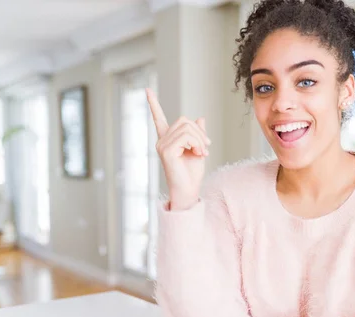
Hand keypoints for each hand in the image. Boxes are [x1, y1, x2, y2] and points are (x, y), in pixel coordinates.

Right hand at [146, 88, 210, 209]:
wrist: (189, 189)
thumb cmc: (192, 172)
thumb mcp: (199, 148)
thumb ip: (198, 133)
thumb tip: (201, 117)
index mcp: (168, 139)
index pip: (158, 118)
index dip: (153, 104)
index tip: (147, 90)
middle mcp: (162, 140)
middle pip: (184, 120)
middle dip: (199, 131)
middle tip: (207, 147)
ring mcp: (162, 145)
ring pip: (186, 128)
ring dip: (200, 139)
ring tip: (203, 152)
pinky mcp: (166, 151)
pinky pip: (186, 137)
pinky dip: (197, 143)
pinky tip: (199, 153)